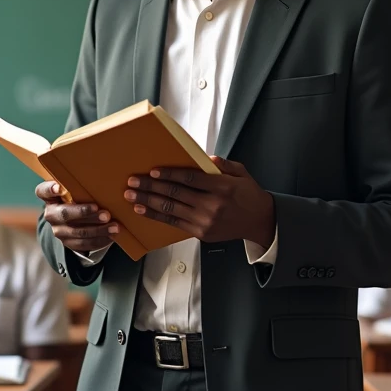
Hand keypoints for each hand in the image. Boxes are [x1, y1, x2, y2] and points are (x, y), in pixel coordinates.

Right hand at [35, 181, 117, 252]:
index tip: (59, 187)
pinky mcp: (69, 243)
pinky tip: (112, 235)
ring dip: (98, 230)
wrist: (75, 220)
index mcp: (50, 197)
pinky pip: (84, 244)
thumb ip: (80, 183)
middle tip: (105, 213)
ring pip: (78, 232)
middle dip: (85, 213)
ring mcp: (59, 231)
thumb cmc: (79, 197)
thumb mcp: (76, 189)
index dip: (50, 189)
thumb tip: (103, 169)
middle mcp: (51, 214)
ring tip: (115, 226)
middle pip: (65, 214)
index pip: (43, 191)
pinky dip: (99, 240)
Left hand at [123, 156, 275, 247]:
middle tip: (133, 181)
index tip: (153, 171)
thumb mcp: (241, 172)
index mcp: (221, 187)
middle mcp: (212, 205)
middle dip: (150, 187)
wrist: (259, 221)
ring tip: (131, 196)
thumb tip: (205, 158)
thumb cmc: (248, 194)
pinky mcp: (200, 233)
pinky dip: (156, 216)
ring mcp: (205, 221)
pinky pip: (174, 223)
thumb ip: (223, 164)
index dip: (170, 175)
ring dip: (148, 202)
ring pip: (170, 209)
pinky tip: (143, 210)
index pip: (190, 179)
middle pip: (175, 194)